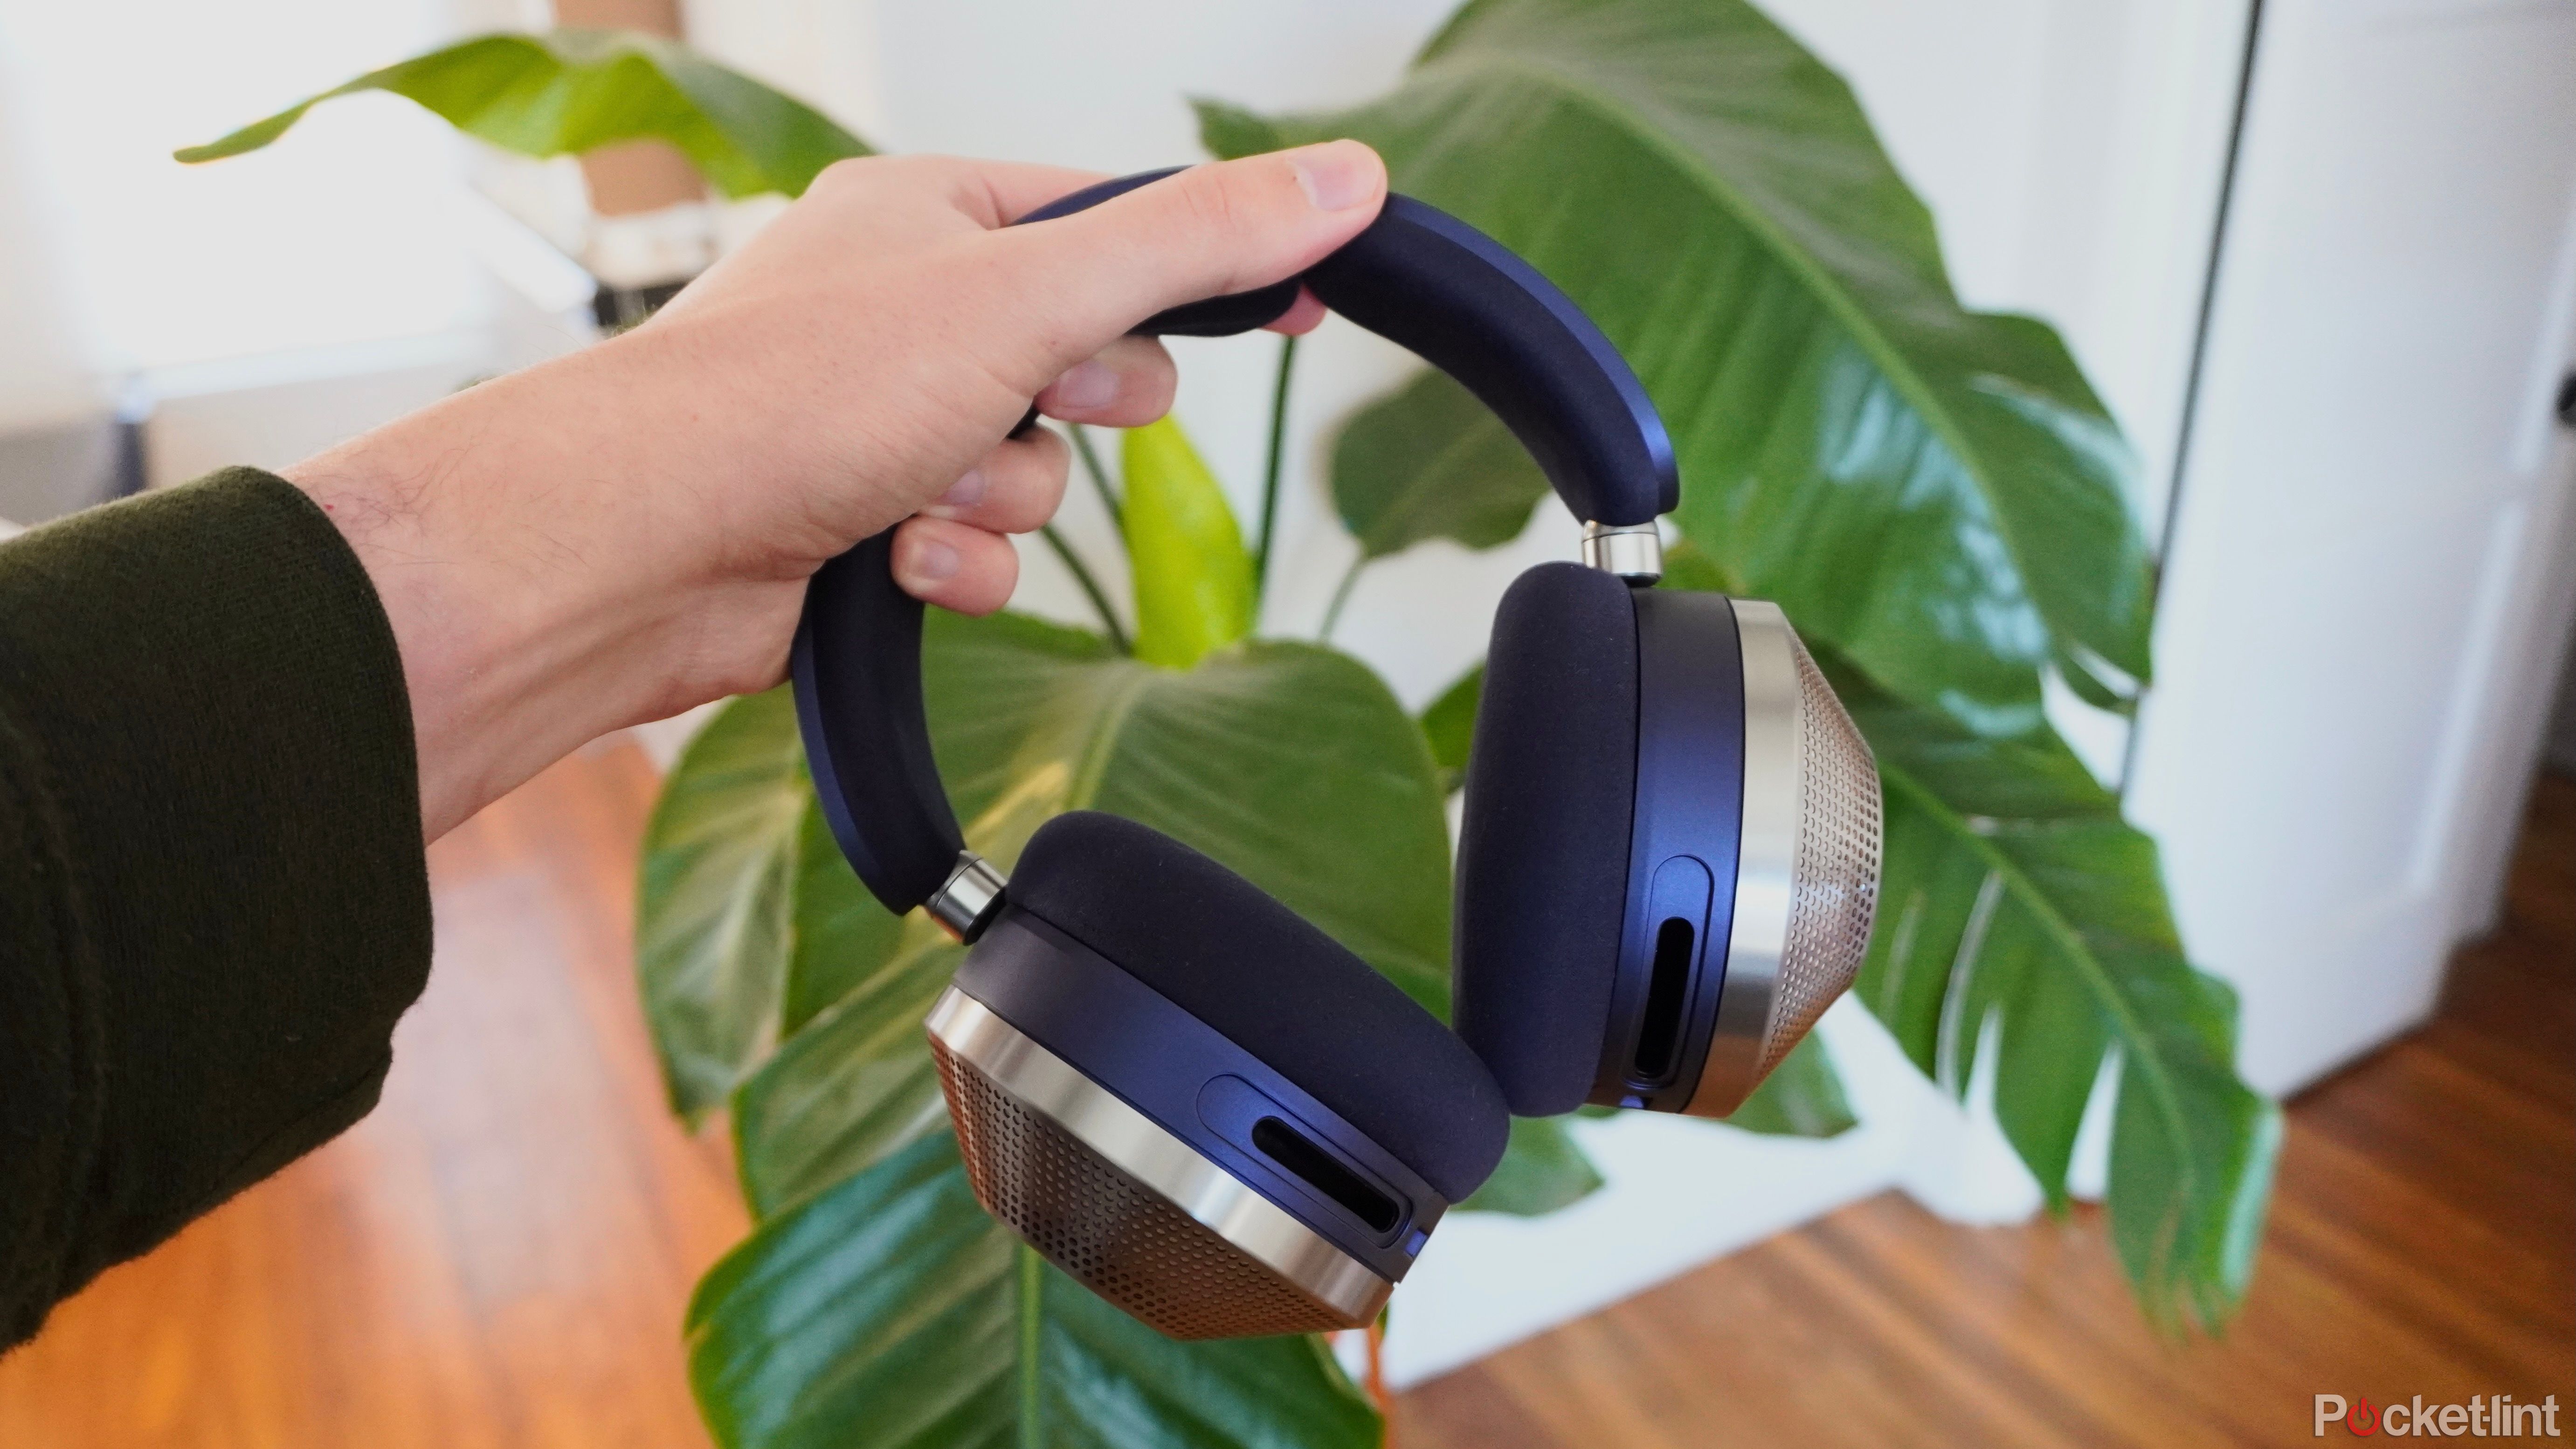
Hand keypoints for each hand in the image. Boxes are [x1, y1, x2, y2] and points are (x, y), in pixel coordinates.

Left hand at [283, 143, 1387, 838]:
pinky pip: (979, 546)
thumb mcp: (1031, 294)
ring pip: (1036, 468)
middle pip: (1088, 355)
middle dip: (1078, 405)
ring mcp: (879, 418)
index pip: (1117, 222)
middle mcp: (904, 307)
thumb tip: (1342, 180)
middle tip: (1048, 400)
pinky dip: (957, 561)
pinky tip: (896, 558)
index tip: (1303, 302)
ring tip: (927, 492)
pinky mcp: (862, 522)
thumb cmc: (794, 395)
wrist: (645, 546)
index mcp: (931, 213)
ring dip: (1007, 497)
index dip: (1210, 265)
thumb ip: (1194, 244)